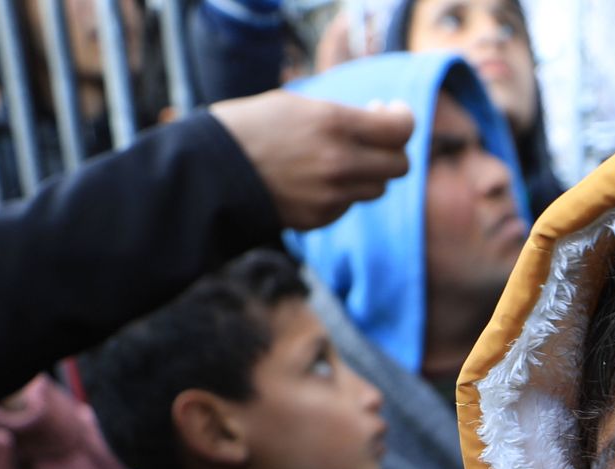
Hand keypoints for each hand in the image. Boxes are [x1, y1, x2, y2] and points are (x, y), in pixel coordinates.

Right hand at [210, 89, 412, 231]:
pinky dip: (342, 193)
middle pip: (399, 165)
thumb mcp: (298, 105)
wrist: (211, 172)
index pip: (401, 129)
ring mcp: (333, 194)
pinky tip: (316, 179)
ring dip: (368, 174)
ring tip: (343, 158)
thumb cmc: (251, 127)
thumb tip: (377, 121)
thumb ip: (343, 116)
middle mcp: (340, 162)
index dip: (403, 120)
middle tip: (375, 139)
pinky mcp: (321, 217)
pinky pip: (349, 204)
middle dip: (391, 151)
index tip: (393, 113)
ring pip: (378, 188)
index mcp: (335, 123)